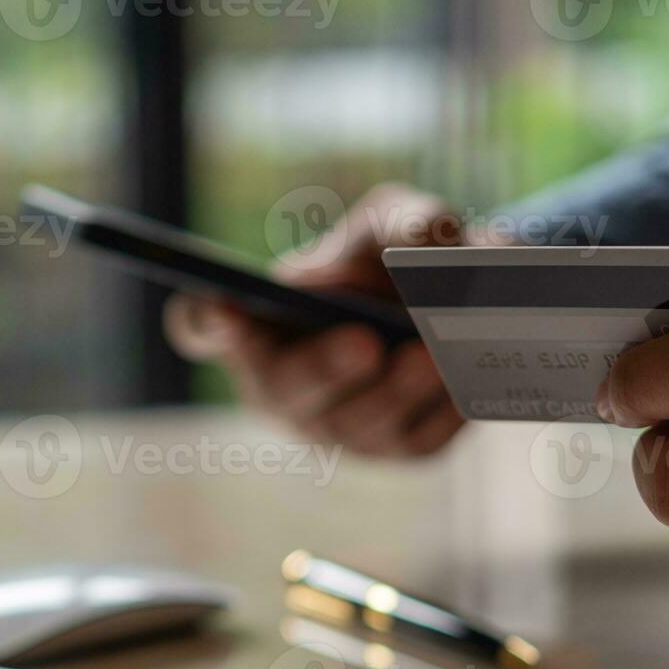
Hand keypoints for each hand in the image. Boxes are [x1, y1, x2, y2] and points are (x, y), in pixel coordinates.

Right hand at [163, 184, 465, 456]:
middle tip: (362, 342)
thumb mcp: (395, 220)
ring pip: (360, 426)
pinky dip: (444, 411)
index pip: (201, 326)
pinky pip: (420, 440)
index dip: (205, 321)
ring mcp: (341, 428)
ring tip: (432, 357)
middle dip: (325, 367)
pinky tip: (467, 379)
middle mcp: (284, 386)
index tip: (221, 306)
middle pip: (286, 390)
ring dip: (397, 393)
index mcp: (256, 322)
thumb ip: (404, 221)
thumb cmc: (397, 258)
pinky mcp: (402, 448)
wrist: (461, 302)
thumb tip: (429, 242)